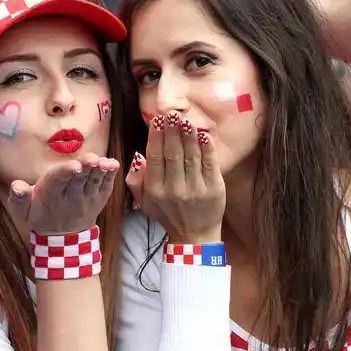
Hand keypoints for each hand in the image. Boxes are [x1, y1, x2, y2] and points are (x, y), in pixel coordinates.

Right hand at [6, 153, 118, 234]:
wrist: (62, 238)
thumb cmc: (40, 215)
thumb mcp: (23, 211)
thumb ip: (19, 198)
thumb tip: (16, 186)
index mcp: (50, 194)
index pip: (57, 180)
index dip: (66, 172)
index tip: (74, 166)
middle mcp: (70, 196)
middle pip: (79, 179)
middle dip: (86, 168)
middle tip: (92, 159)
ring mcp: (87, 198)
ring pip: (94, 182)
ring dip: (100, 171)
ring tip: (105, 162)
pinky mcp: (99, 199)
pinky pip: (106, 186)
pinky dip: (110, 176)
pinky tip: (113, 165)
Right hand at [126, 111, 225, 243]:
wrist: (195, 236)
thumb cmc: (167, 214)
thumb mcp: (145, 202)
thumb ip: (136, 180)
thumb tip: (138, 156)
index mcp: (156, 191)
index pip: (155, 158)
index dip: (156, 137)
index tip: (157, 120)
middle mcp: (175, 190)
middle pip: (173, 154)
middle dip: (172, 131)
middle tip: (172, 114)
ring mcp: (196, 189)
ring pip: (191, 156)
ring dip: (188, 135)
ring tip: (186, 120)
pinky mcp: (214, 189)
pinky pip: (209, 163)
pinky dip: (206, 147)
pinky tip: (203, 134)